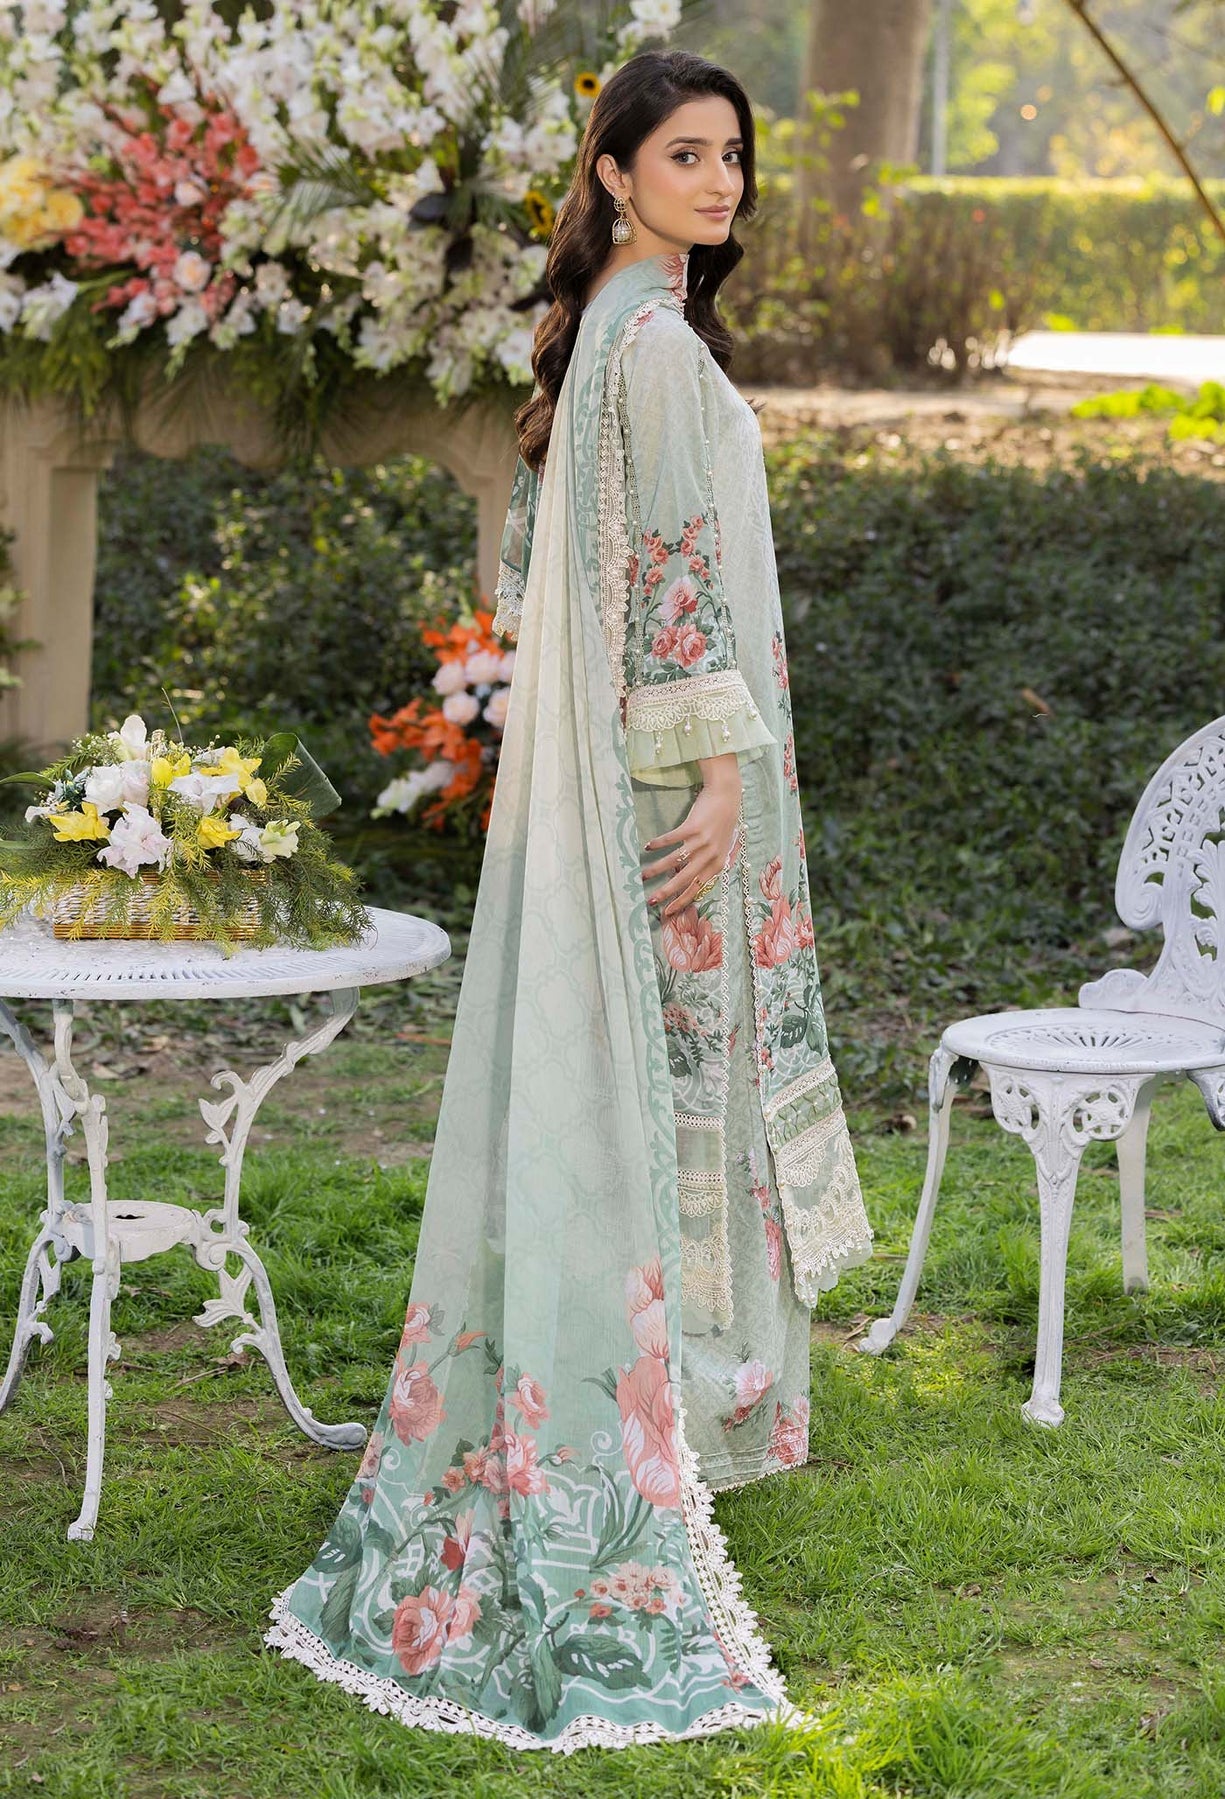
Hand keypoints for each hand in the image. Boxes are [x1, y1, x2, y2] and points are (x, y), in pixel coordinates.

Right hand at [642, 753, 741, 918]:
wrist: (727, 796)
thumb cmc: (722, 822)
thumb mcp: (718, 846)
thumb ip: (705, 863)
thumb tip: (685, 878)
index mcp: (717, 863)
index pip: (697, 888)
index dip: (681, 901)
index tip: (666, 911)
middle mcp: (710, 854)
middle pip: (685, 879)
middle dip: (666, 892)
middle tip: (651, 901)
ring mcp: (702, 841)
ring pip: (675, 860)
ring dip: (657, 869)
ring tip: (643, 875)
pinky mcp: (693, 826)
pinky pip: (672, 838)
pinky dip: (658, 844)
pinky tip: (647, 847)